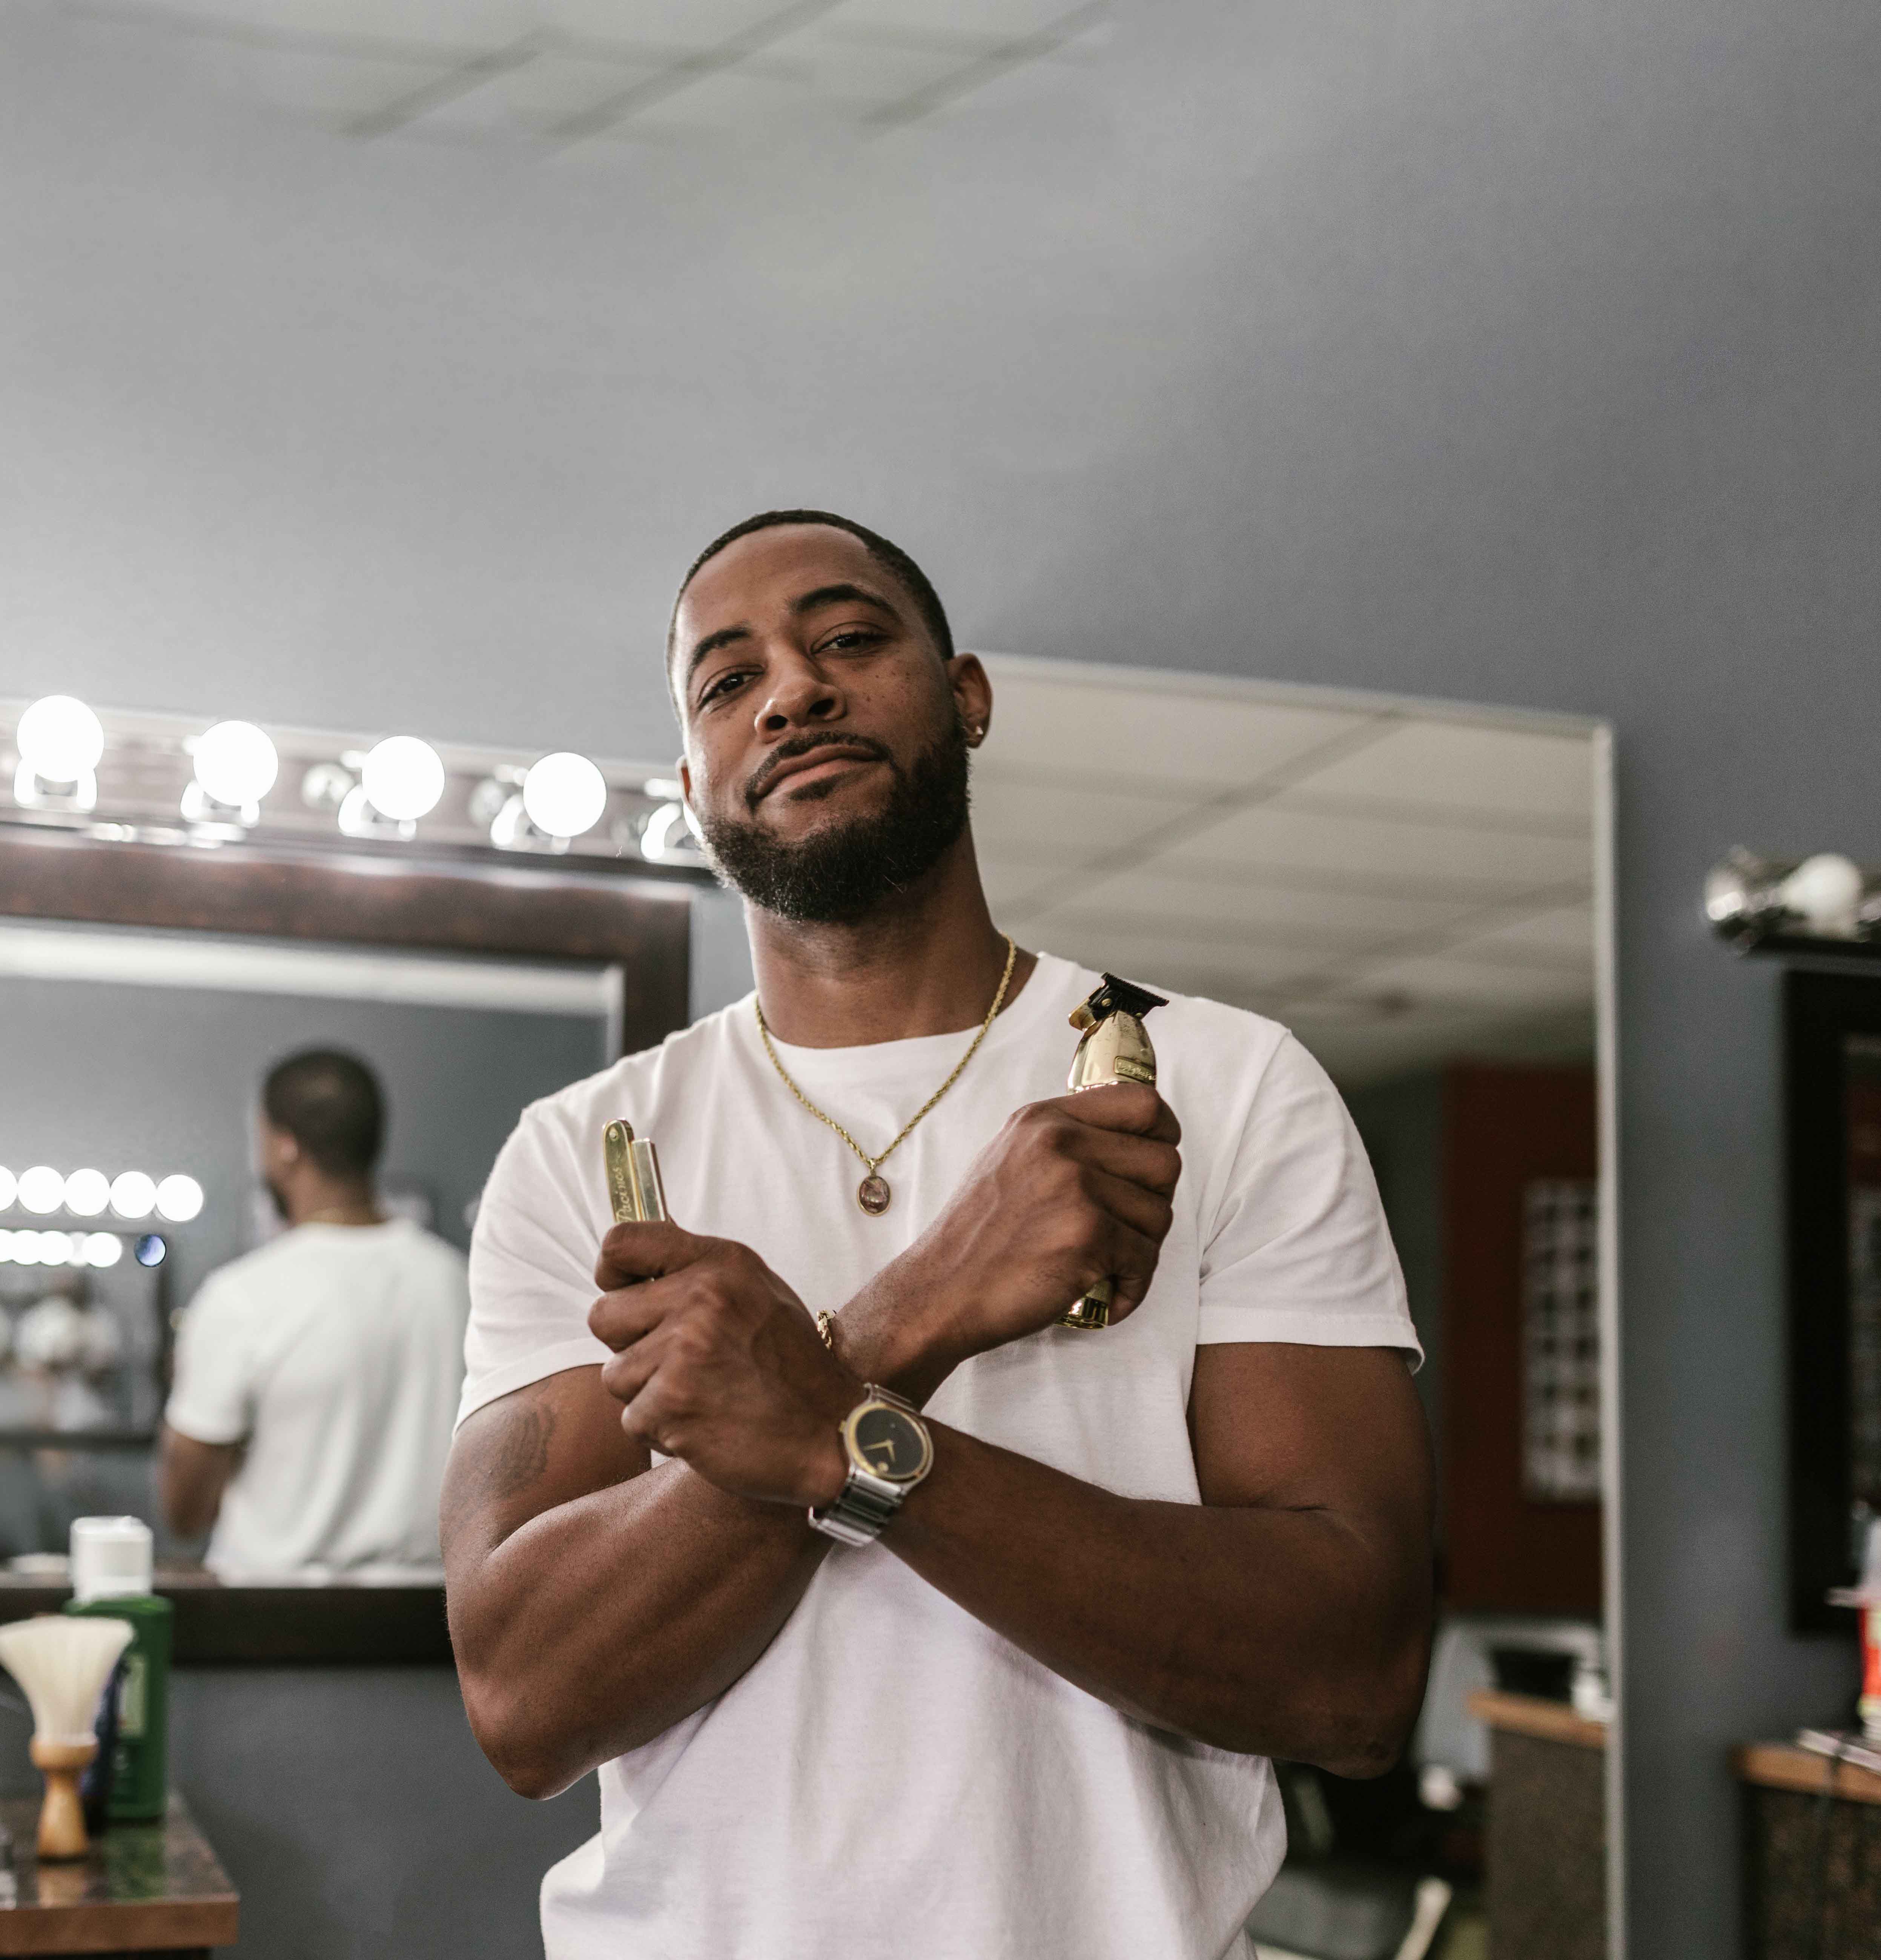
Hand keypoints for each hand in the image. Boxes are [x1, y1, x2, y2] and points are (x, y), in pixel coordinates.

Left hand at [589, 1222, 859, 1509]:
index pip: (621, 1242)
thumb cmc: (792, 1366)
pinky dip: (662, 1430)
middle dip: (631, 1346)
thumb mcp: (757, 1292)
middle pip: (604, 1315)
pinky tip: (705, 1425)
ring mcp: (685, 1350)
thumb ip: (698, 1273)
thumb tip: (632, 1264)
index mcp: (721, 1263)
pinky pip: (633, 1419)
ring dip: (648, 1394)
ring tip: (702, 1395)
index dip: (611, 1273)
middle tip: (678, 1363)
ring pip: (615, 1374)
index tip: (625, 1293)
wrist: (832, 1432)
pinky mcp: (673, 1403)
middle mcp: (700, 1298)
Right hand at [865, 1083, 1180, 1371]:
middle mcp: (1061, 1142)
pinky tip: (1104, 1292)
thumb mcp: (1011, 1160)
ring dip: (1141, 1248)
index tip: (1151, 1166)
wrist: (938, 1293)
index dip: (1163, 1135)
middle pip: (1165, 1162)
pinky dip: (1132, 1285)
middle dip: (1154, 1204)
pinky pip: (1146, 1258)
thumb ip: (1065, 1143)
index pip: (1143, 1102)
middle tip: (1125, 1230)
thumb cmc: (977, 1239)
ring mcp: (1074, 1186)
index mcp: (1044, 1119)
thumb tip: (1129, 1140)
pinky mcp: (1086, 1234)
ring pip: (1160, 1214)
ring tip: (1104, 1264)